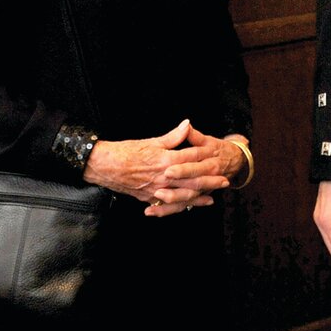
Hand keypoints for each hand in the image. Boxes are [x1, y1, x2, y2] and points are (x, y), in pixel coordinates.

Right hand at [84, 119, 231, 215]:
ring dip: (200, 195)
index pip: (192, 159)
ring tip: (213, 195)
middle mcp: (164, 177)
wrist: (105, 166)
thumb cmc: (127, 151)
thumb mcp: (151, 141)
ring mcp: (157, 190)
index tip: (220, 157)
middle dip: (210, 180)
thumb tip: (188, 124)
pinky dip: (182, 205)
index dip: (207, 158)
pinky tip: (191, 206)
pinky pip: (169, 205)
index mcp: (165, 160)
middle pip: (192, 180)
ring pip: (183, 195)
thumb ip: (173, 136)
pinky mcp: (149, 198)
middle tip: (225, 180)